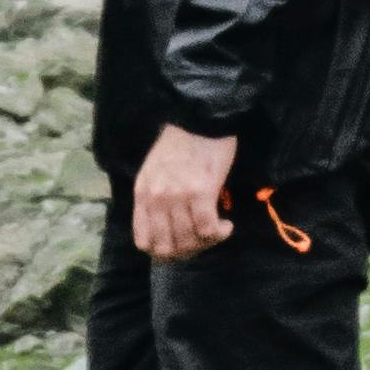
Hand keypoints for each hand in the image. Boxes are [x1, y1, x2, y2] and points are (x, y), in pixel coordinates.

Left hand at [128, 123, 238, 262]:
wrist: (200, 117)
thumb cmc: (180, 143)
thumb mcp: (154, 172)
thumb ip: (155, 200)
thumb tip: (169, 231)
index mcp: (142, 194)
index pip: (144, 242)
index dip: (163, 252)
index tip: (181, 246)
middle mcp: (156, 199)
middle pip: (168, 247)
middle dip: (187, 252)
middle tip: (202, 242)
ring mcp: (178, 197)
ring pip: (189, 241)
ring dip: (206, 243)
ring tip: (217, 231)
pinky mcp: (201, 192)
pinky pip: (208, 230)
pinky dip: (219, 234)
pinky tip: (226, 225)